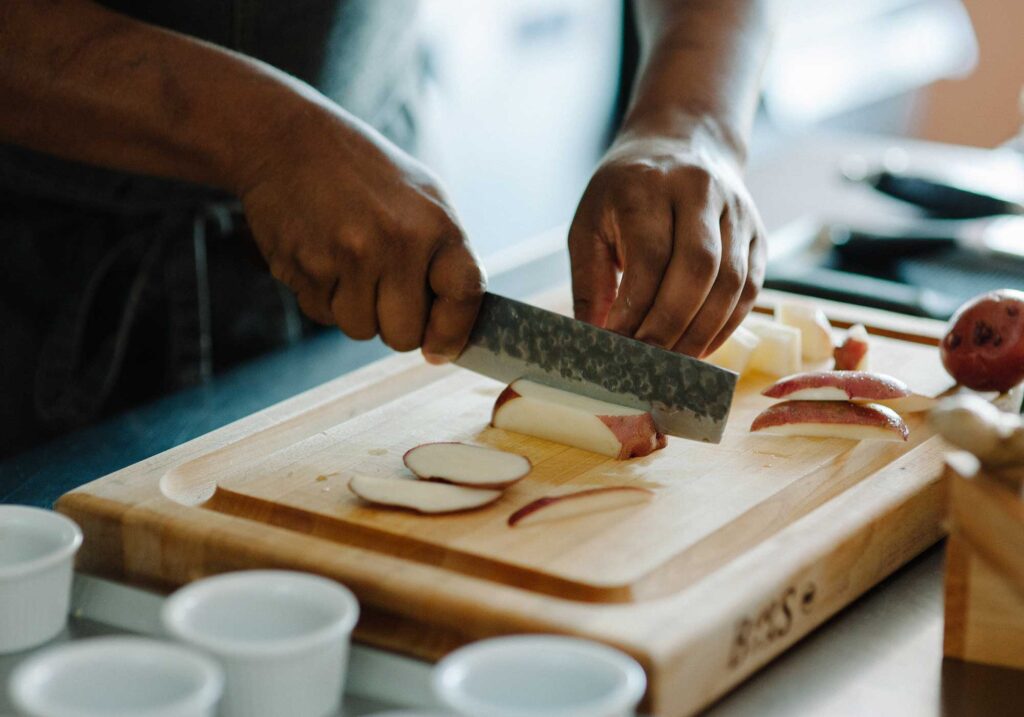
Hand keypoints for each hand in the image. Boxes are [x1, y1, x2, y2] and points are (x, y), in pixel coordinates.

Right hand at [237, 105, 484, 361]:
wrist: (289, 139)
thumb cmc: (365, 175)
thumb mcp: (423, 199)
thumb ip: (444, 262)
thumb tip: (445, 342)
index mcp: (435, 222)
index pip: (464, 294)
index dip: (454, 331)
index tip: (440, 348)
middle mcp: (395, 241)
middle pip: (405, 335)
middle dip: (396, 326)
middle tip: (385, 293)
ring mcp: (347, 256)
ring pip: (361, 331)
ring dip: (357, 312)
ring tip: (351, 266)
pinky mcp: (304, 267)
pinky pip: (323, 315)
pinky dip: (324, 297)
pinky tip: (322, 256)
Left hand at [568, 131, 765, 356]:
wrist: (679, 144)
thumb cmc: (623, 194)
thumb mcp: (589, 224)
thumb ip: (590, 282)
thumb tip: (593, 340)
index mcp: (648, 184)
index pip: (650, 255)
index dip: (635, 307)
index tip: (616, 343)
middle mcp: (699, 190)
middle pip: (697, 269)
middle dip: (670, 325)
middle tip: (646, 362)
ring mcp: (736, 210)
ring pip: (731, 282)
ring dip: (702, 332)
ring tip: (673, 364)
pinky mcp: (758, 232)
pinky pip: (750, 288)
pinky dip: (726, 326)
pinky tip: (700, 348)